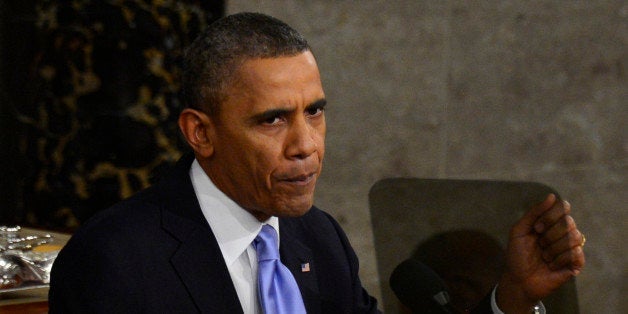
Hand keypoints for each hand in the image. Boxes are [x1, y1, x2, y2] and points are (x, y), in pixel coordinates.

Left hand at [496, 194, 584, 313]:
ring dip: (554, 248)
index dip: (550, 216)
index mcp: (551, 222)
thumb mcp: (519, 230)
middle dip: (550, 234)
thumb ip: (534, 212)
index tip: (536, 229)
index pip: (563, 207)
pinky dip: (560, 259)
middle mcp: (564, 232)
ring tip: (544, 256)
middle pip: (569, 222)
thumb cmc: (517, 255)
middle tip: (539, 245)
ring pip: (575, 237)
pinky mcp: (576, 263)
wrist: (518, 279)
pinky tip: (551, 265)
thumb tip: (552, 196)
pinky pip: (576, 253)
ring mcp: (571, 247)